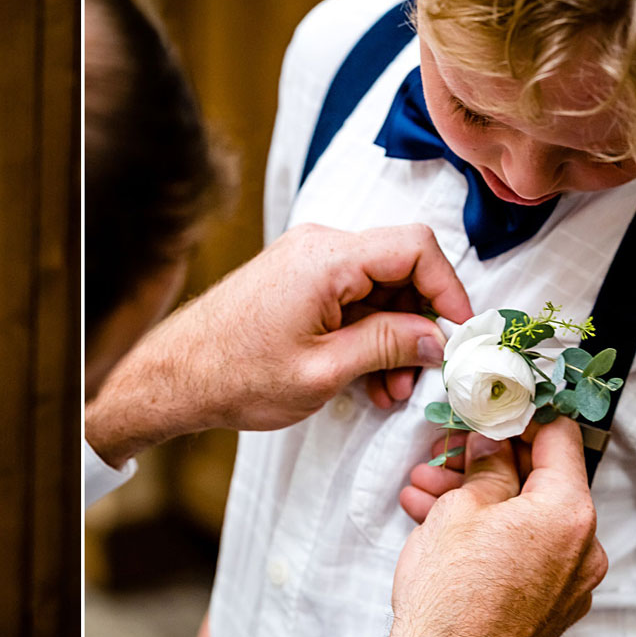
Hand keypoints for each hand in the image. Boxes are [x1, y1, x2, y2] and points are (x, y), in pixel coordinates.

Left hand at [85, 222, 471, 467]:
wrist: (175, 375)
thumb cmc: (237, 374)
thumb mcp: (323, 371)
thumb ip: (386, 346)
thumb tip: (438, 338)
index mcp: (327, 257)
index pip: (415, 247)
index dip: (448, 290)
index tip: (459, 336)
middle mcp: (320, 246)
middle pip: (401, 268)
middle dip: (419, 324)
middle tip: (419, 378)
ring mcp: (308, 260)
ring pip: (380, 287)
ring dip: (394, 337)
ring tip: (389, 391)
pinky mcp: (300, 279)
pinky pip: (354, 296)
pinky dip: (368, 333)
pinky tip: (368, 379)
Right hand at [352, 421, 606, 636]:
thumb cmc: (451, 592)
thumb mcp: (462, 505)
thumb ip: (488, 464)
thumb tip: (495, 441)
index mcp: (570, 514)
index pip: (561, 437)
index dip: (524, 413)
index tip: (493, 404)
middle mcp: (584, 549)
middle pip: (540, 479)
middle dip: (489, 459)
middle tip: (444, 448)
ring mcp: (569, 584)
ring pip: (525, 516)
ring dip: (478, 495)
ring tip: (422, 489)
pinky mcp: (548, 608)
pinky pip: (523, 550)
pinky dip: (489, 532)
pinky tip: (436, 520)